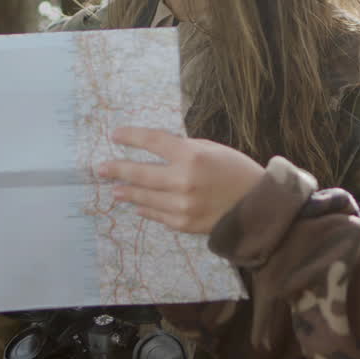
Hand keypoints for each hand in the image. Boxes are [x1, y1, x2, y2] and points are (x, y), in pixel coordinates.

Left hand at [98, 127, 264, 233]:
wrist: (258, 207)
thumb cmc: (237, 172)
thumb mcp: (213, 150)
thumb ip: (185, 149)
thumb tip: (158, 149)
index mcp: (192, 156)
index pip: (153, 142)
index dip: (131, 137)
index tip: (115, 135)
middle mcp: (183, 180)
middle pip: (140, 172)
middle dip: (117, 169)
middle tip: (101, 168)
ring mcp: (182, 204)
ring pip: (144, 197)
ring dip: (127, 191)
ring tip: (115, 190)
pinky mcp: (184, 223)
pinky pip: (157, 215)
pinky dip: (145, 209)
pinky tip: (137, 205)